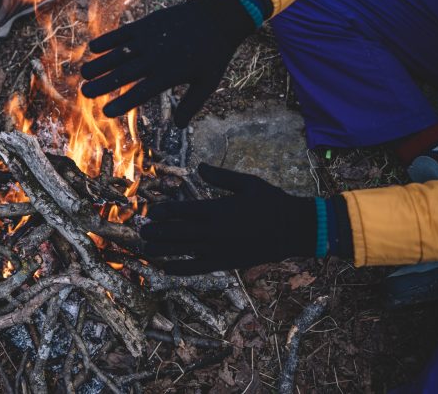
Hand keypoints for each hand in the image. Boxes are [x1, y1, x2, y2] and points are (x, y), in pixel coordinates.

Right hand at [80, 0, 254, 125]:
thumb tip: (179, 126)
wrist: (218, 16)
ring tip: (84, 74)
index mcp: (170, 74)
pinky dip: (108, 40)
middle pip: (124, 73)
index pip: (141, 92)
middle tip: (85, 92)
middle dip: (103, 84)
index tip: (106, 111)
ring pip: (120, 53)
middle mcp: (156, 56)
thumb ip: (191, 104)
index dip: (123, 102)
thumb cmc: (214, 53)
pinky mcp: (147, 24)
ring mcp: (150, 38)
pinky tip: (93, 47)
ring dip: (100, 63)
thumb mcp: (208, 83)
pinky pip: (123, 33)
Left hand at [140, 163, 316, 273]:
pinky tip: (167, 269)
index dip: (163, 211)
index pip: (182, 210)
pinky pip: (199, 268)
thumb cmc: (272, 202)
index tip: (150, 212)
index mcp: (218, 208)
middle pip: (178, 232)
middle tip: (142, 232)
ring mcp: (220, 248)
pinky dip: (181, 269)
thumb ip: (221, 176)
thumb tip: (200, 167)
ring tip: (147, 250)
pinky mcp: (228, 262)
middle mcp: (215, 230)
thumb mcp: (247, 183)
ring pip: (184, 251)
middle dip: (158, 232)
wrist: (295, 229)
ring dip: (164, 251)